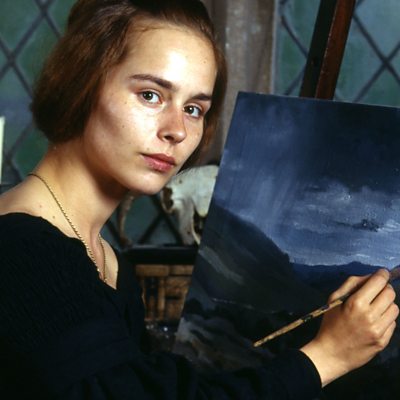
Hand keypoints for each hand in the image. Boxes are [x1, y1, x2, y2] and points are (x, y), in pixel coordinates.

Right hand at [301, 269, 398, 386]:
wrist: (331, 353)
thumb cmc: (330, 324)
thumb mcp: (334, 300)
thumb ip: (351, 284)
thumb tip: (369, 276)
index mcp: (356, 303)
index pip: (378, 282)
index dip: (382, 274)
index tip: (382, 273)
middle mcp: (370, 316)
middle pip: (390, 294)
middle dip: (385, 288)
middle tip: (378, 290)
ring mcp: (379, 330)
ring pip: (395, 308)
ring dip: (387, 304)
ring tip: (376, 307)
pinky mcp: (384, 341)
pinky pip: (393, 323)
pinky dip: (386, 318)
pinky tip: (375, 320)